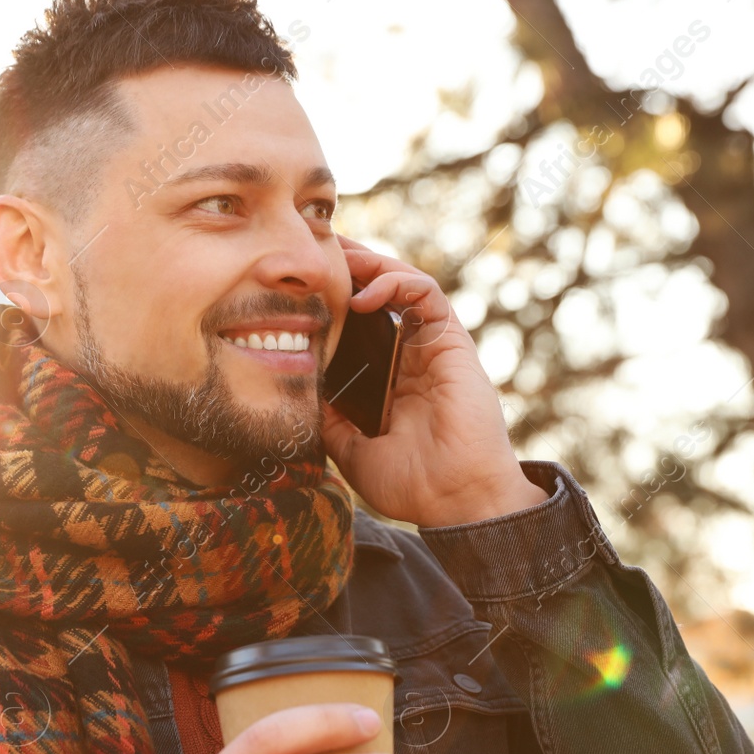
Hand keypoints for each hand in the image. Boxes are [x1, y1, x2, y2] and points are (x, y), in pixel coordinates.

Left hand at [319, 234, 547, 525]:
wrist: (455, 501)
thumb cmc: (412, 484)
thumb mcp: (350, 449)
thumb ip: (329, 419)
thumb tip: (298, 392)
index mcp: (390, 379)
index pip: (361, 325)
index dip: (334, 300)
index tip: (299, 286)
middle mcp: (412, 357)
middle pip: (381, 296)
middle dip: (350, 268)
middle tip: (313, 251)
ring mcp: (433, 347)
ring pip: (404, 285)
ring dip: (372, 266)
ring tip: (338, 259)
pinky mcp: (452, 343)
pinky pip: (427, 295)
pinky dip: (398, 283)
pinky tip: (365, 293)